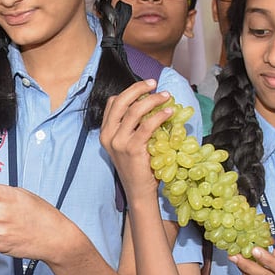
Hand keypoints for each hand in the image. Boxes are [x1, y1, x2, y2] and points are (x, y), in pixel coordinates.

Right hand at [101, 81, 171, 203]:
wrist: (138, 190)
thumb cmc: (137, 166)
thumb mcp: (127, 144)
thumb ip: (130, 126)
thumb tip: (147, 104)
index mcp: (105, 132)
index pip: (113, 103)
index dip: (130, 92)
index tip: (146, 88)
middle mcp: (108, 135)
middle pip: (121, 101)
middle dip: (139, 88)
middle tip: (154, 84)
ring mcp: (118, 142)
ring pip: (135, 110)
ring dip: (153, 100)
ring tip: (166, 97)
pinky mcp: (132, 149)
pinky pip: (147, 126)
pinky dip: (160, 116)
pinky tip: (169, 112)